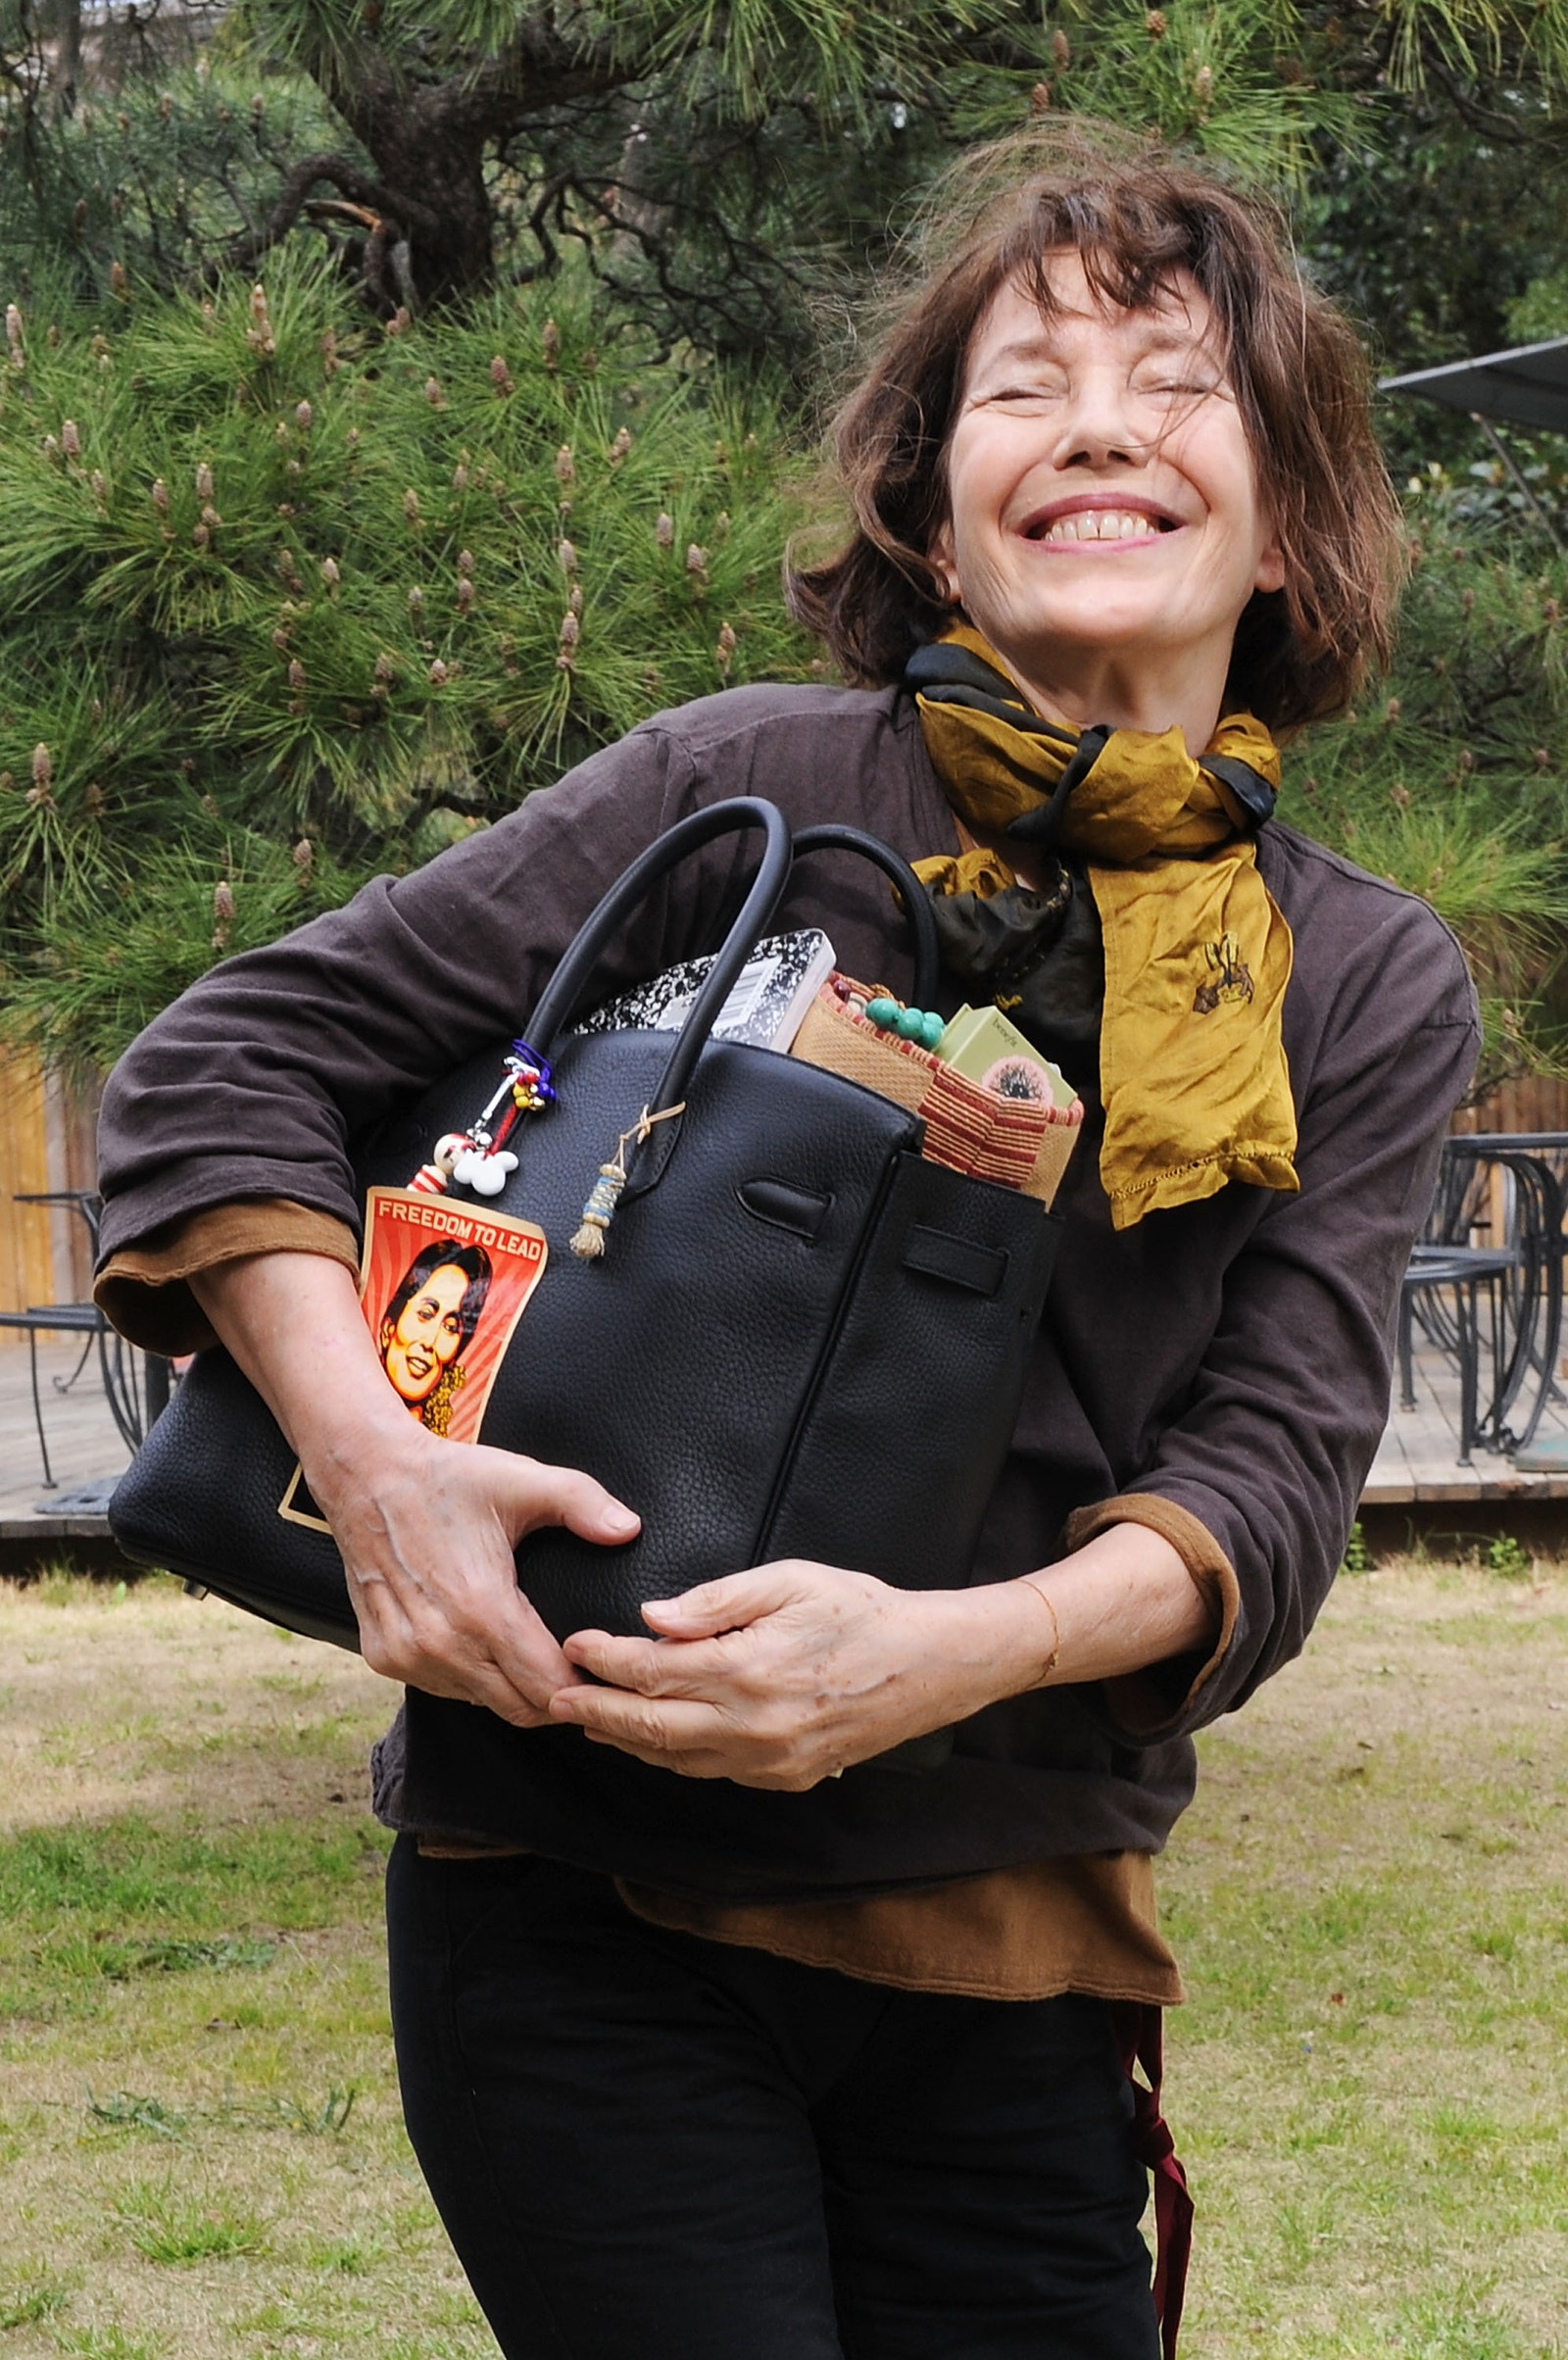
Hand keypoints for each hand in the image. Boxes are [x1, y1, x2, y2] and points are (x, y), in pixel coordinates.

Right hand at [188, 1243, 640, 1729]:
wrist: (367, 1475)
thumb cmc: (447, 1480)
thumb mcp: (521, 1479)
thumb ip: (582, 1502)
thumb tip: (629, 1529)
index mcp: (480, 1607)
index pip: (546, 1686)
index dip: (583, 1685)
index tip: (601, 1669)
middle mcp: (440, 1643)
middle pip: (519, 1708)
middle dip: (556, 1697)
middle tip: (579, 1670)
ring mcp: (407, 1655)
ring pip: (481, 1702)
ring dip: (512, 1689)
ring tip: (536, 1658)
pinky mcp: (384, 1657)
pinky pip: (444, 1689)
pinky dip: (471, 1679)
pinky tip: (486, 1646)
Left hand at [549, 1560, 1051, 1788]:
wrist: (930, 1665)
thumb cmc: (861, 1611)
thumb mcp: (790, 1581)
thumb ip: (717, 1600)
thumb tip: (653, 1617)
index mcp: (749, 1670)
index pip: (653, 1671)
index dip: (606, 1660)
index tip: (574, 1644)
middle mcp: (753, 1726)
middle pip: (651, 1726)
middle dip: (597, 1709)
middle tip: (554, 1694)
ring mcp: (769, 1760)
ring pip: (676, 1758)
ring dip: (626, 1739)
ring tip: (590, 1718)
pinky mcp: (785, 1776)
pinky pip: (712, 1770)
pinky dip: (671, 1756)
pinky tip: (652, 1739)